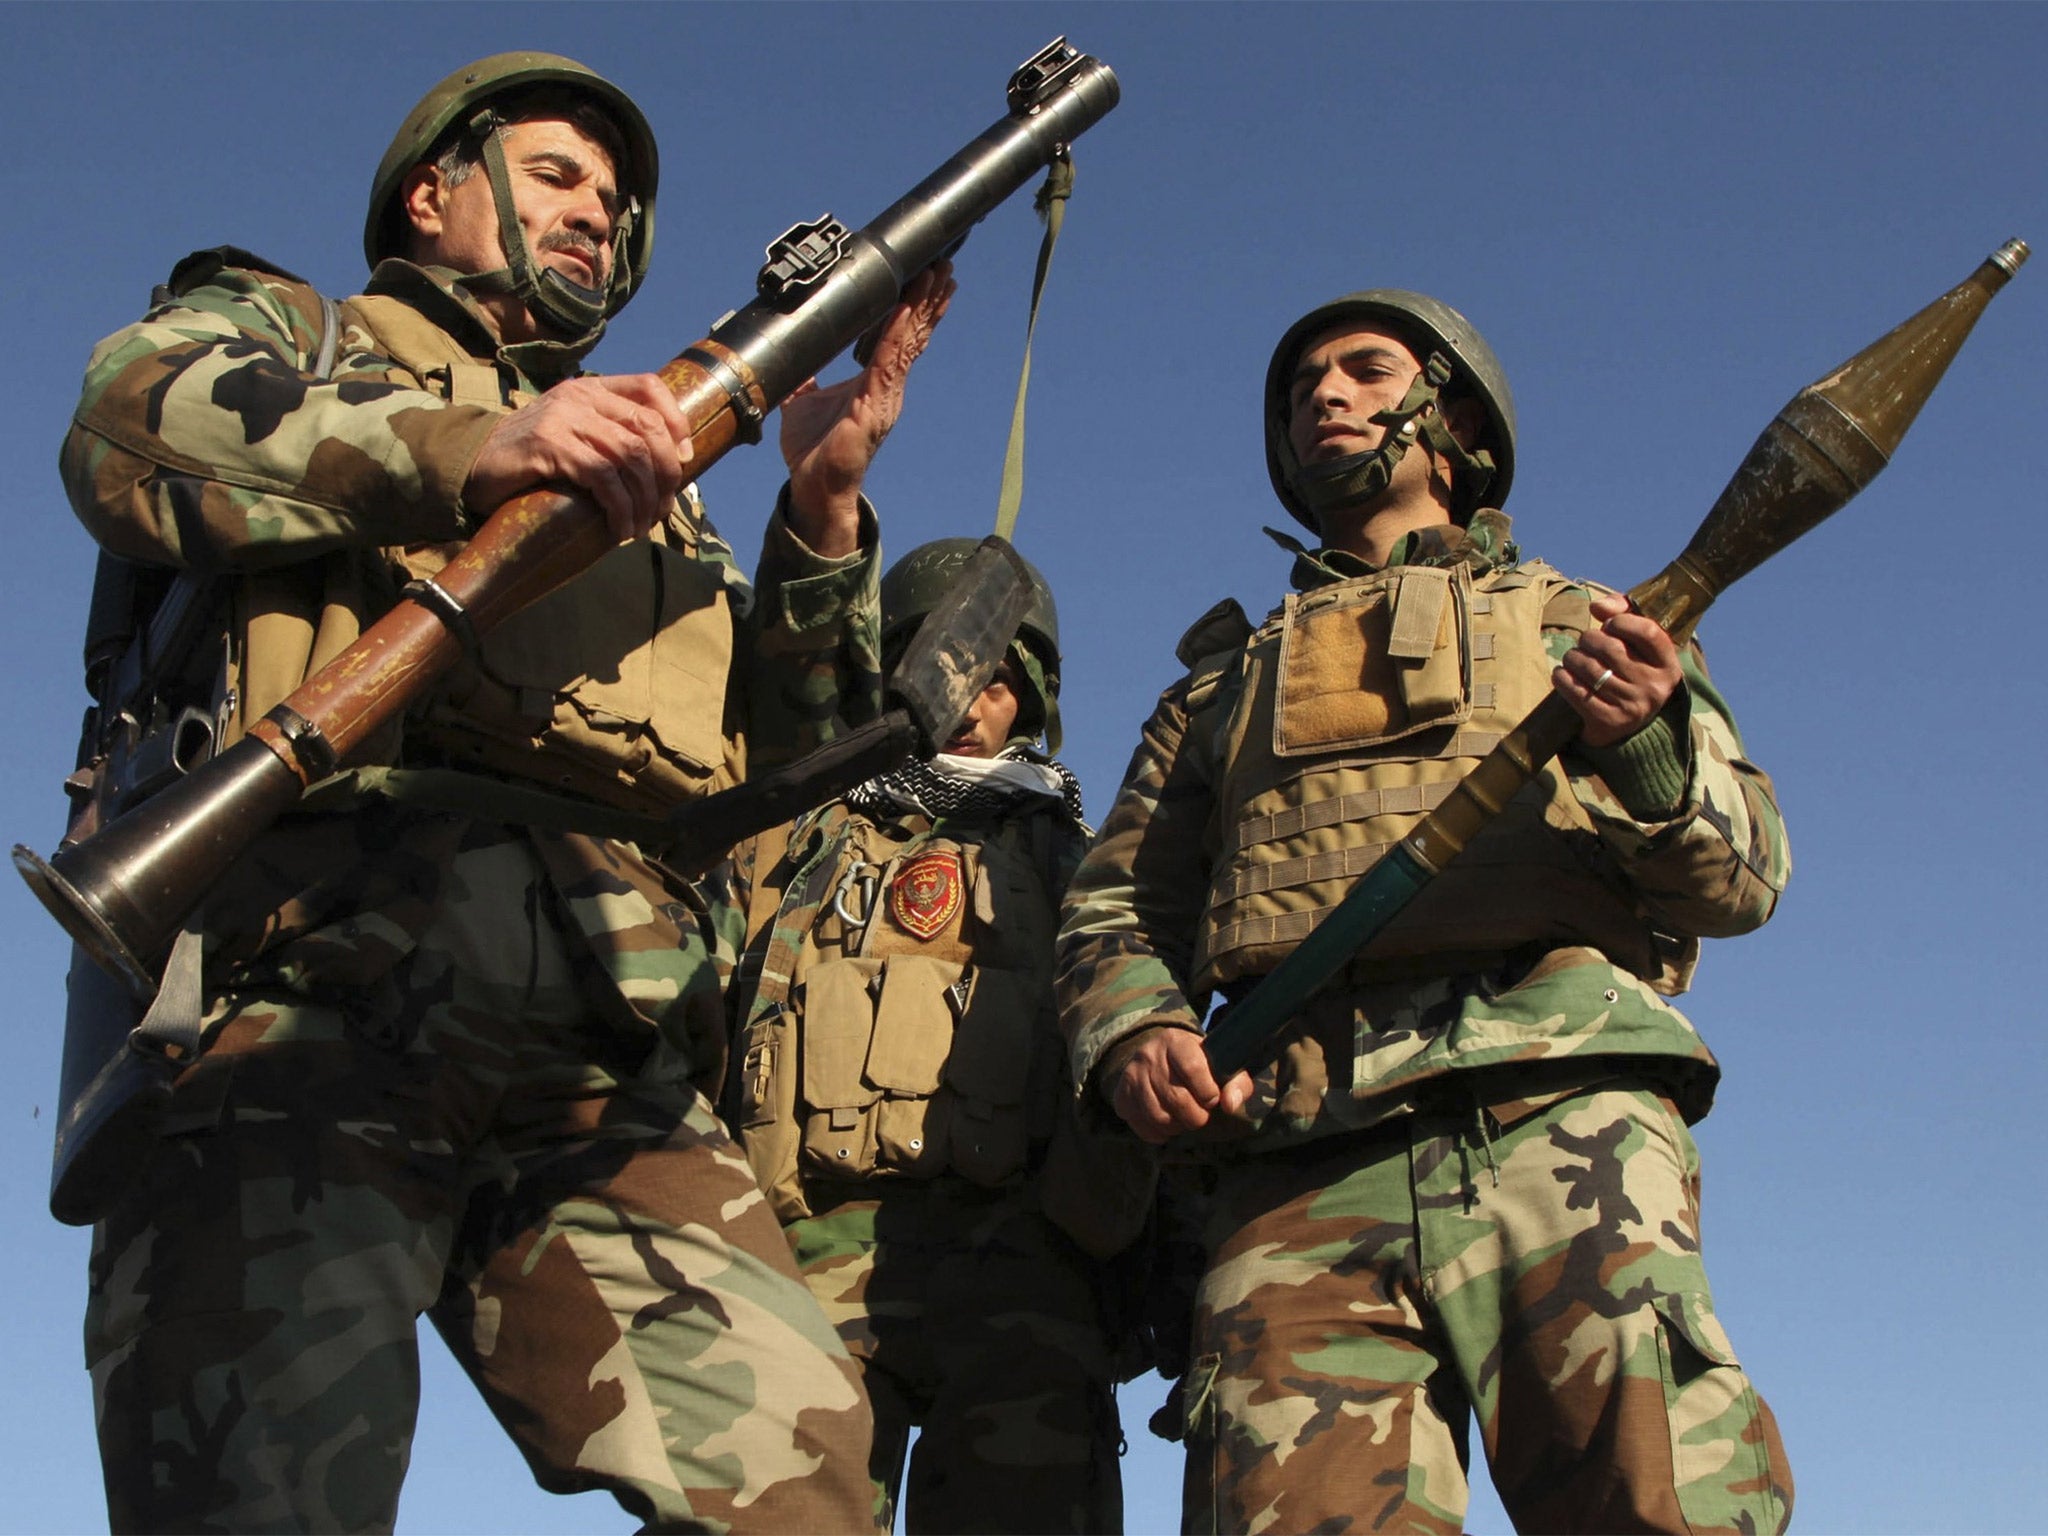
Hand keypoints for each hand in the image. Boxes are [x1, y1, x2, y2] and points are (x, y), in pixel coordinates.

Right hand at [464, 373, 692, 542]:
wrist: (471, 464)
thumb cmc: (530, 459)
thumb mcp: (573, 435)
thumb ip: (611, 437)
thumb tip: (670, 466)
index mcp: (590, 388)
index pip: (649, 387)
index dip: (676, 422)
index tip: (683, 460)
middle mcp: (580, 396)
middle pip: (647, 426)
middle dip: (667, 471)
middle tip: (664, 507)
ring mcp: (564, 417)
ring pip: (629, 454)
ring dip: (644, 497)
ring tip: (642, 525)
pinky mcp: (549, 445)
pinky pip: (602, 476)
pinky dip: (619, 507)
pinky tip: (619, 528)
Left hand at [780, 261, 956, 555]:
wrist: (814, 486)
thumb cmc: (813, 451)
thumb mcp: (805, 402)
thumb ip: (807, 379)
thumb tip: (797, 358)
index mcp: (875, 383)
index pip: (900, 338)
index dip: (914, 309)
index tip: (926, 279)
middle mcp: (887, 386)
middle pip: (914, 334)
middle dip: (929, 299)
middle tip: (944, 264)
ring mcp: (884, 395)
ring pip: (908, 341)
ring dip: (922, 307)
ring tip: (938, 276)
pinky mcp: (873, 404)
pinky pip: (888, 361)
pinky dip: (897, 332)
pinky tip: (906, 309)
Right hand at [1112, 1027, 1253, 1144]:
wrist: (1157, 1058)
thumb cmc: (1196, 1064)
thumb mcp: (1218, 1064)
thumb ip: (1236, 1082)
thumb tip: (1230, 1105)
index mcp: (1175, 1041)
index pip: (1193, 1069)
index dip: (1208, 1092)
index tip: (1213, 1098)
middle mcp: (1148, 1055)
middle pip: (1177, 1099)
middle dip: (1197, 1116)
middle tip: (1201, 1114)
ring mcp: (1132, 1076)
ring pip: (1160, 1117)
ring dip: (1178, 1126)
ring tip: (1183, 1118)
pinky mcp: (1121, 1097)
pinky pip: (1143, 1128)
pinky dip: (1160, 1134)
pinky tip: (1167, 1122)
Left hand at [1554, 591, 1682, 746]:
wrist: (1624, 728)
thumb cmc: (1628, 670)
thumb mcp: (1637, 644)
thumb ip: (1623, 613)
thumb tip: (1597, 606)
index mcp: (1668, 666)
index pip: (1648, 632)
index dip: (1622, 621)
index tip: (1609, 625)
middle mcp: (1654, 687)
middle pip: (1611, 648)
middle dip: (1589, 639)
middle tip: (1585, 643)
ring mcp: (1632, 707)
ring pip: (1589, 668)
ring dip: (1572, 657)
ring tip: (1573, 658)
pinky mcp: (1608, 721)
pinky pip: (1575, 690)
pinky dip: (1562, 677)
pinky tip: (1562, 673)